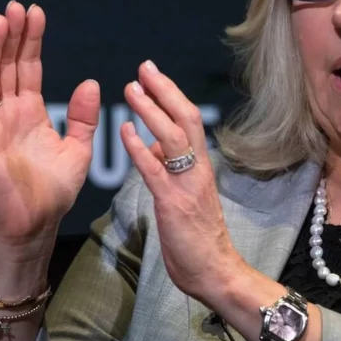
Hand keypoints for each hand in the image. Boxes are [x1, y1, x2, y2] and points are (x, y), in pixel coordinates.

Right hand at [0, 1, 99, 258]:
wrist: (37, 225)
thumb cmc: (54, 192)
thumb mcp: (78, 149)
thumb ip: (83, 118)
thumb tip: (91, 82)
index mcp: (31, 113)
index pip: (29, 68)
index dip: (32, 41)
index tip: (36, 13)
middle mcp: (9, 114)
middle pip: (8, 67)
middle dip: (12, 36)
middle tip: (16, 6)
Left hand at [121, 60, 240, 300]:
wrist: (217, 273)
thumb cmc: (200, 240)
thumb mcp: (186, 197)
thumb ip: (173, 170)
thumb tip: (155, 147)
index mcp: (200, 167)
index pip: (189, 121)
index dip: (171, 95)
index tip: (153, 74)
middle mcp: (197, 170)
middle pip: (186, 118)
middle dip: (164, 90)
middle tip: (144, 67)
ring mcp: (186, 185)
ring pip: (173, 138)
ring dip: (151, 110)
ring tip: (131, 89)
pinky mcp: (173, 204)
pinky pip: (155, 171)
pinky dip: (139, 148)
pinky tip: (124, 131)